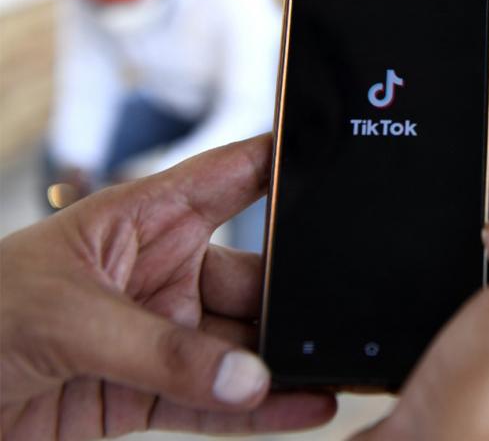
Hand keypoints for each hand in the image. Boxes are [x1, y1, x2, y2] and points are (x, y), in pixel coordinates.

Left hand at [1, 135, 334, 439]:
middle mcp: (163, 274)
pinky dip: (262, 409)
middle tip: (340, 310)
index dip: (281, 165)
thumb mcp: (66, 315)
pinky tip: (303, 404)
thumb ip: (160, 351)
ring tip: (336, 364)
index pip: (229, 179)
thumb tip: (244, 378)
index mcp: (142, 220)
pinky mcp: (152, 393)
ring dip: (285, 359)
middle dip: (294, 293)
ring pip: (242, 346)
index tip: (338, 161)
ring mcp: (162, 335)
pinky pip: (217, 402)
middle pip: (252, 277)